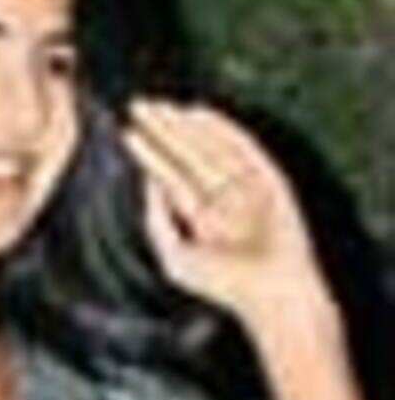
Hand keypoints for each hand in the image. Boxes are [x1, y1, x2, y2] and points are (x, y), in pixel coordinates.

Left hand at [122, 99, 333, 323]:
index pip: (169, 176)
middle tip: (138, 104)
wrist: (271, 294)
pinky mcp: (270, 179)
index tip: (127, 130)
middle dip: (163, 130)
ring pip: (210, 147)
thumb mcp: (174, 255)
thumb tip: (146, 181)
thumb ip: (156, 220)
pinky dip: (222, 129)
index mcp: (200, 216)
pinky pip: (242, 147)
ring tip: (160, 106)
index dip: (149, 152)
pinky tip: (198, 113)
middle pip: (186, 155)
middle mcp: (221, 198)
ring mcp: (245, 187)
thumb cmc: (222, 284)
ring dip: (186, 125)